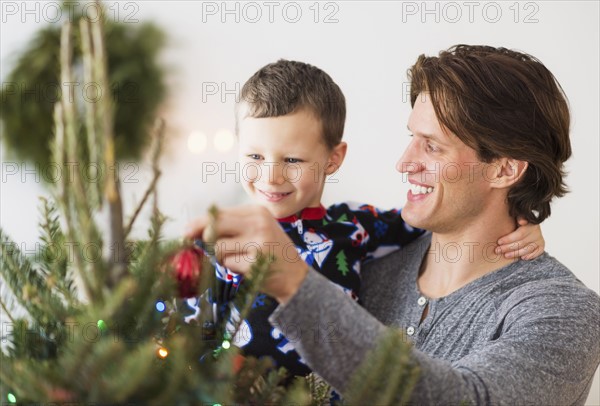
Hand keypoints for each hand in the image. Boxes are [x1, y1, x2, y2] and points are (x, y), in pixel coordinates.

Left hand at [185, 205, 308, 303]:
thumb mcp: (255, 229)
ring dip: (220, 257)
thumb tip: (193, 231)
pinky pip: (227, 264)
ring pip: (217, 248)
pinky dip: (231, 267)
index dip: (199, 223)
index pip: (218, 213)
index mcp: (256, 212)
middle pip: (214, 227)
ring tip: (237, 258)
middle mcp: (258, 223)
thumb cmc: (270, 250)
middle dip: (202, 239)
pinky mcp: (255, 262)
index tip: (187, 231)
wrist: (295, 275)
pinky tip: (246, 267)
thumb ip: (230, 226)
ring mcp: (257, 243)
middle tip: (198, 247)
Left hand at [496, 217, 544, 259]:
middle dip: (508, 247)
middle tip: (498, 250)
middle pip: (521, 243)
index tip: (499, 242)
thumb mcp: (517, 216)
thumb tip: (522, 221)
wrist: (529, 225)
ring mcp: (539, 240)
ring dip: (516, 253)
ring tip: (506, 255)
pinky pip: (536, 253)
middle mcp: (536, 232)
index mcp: (530, 224)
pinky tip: (522, 258)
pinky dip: (530, 256)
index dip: (509, 239)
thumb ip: (519, 217)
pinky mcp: (541, 246)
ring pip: (527, 249)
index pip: (519, 234)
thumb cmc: (518, 222)